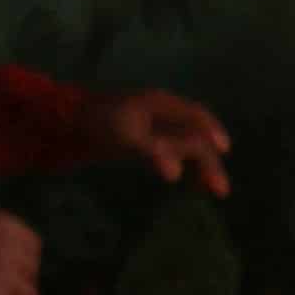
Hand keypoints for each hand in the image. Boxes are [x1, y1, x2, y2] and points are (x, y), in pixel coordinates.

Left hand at [98, 88, 231, 189]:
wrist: (69, 125)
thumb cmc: (99, 125)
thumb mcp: (126, 137)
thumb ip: (152, 152)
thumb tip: (174, 173)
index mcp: (161, 104)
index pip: (196, 115)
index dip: (213, 131)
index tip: (225, 151)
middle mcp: (161, 112)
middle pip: (194, 134)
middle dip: (208, 160)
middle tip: (220, 190)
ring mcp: (153, 125)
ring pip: (185, 144)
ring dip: (199, 164)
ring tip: (209, 189)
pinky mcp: (144, 138)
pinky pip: (172, 150)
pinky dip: (183, 164)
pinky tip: (186, 180)